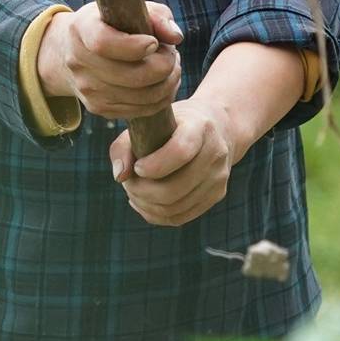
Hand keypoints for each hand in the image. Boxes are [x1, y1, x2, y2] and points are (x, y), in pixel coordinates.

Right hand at [41, 0, 181, 119]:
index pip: (103, 43)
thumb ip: (157, 16)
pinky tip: (163, 81)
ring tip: (172, 66)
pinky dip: (161, 98)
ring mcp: (87, 89)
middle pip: (130, 76)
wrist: (73, 50)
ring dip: (168, 82)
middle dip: (163, 65)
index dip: (134, 46)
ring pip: (142, 96)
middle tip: (171, 54)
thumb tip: (175, 37)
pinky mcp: (99, 108)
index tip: (154, 42)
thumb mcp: (130, 7)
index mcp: (82, 29)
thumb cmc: (112, 23)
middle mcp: (78, 62)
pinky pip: (141, 110)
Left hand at [110, 97, 241, 227]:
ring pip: (175, 207)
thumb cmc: (173, 125)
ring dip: (146, 205)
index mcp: (200, 127)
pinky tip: (143, 202)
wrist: (216, 128)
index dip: (154, 166)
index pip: (180, 152)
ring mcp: (219, 176)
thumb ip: (125, 146)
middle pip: (175, 188)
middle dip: (143, 191)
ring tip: (134, 192)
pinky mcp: (217, 194)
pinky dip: (155, 214)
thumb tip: (120, 177)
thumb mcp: (148, 123)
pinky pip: (180, 217)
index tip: (137, 167)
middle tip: (128, 183)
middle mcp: (215, 153)